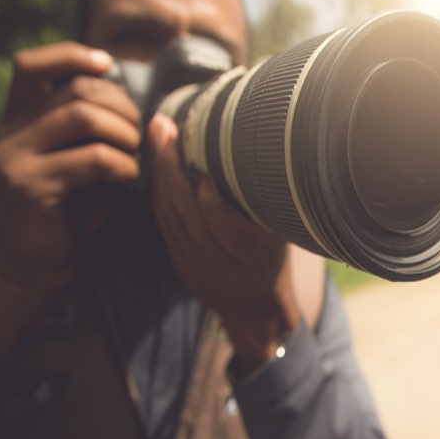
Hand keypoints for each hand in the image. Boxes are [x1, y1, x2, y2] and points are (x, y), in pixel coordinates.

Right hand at [0, 42, 141, 349]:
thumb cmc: (63, 215)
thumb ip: (84, 130)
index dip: (70, 54)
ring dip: (125, 135)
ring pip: (84, 117)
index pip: (30, 65)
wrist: (29, 271)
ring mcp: (15, 159)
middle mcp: (9, 134)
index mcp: (16, 121)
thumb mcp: (69, 162)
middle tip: (139, 136)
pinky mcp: (31, 187)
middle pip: (76, 90)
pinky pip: (93, 159)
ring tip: (133, 159)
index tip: (106, 64)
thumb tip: (128, 96)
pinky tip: (128, 182)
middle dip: (121, 107)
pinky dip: (123, 166)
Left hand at [147, 113, 299, 368]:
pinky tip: (158, 169)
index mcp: (253, 250)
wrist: (255, 311)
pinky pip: (165, 225)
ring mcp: (197, 265)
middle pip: (186, 209)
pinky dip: (160, 194)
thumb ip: (266, 201)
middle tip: (163, 127)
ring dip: (160, 175)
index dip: (203, 182)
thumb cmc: (274, 260)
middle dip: (171, 165)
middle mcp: (222, 260)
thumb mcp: (282, 233)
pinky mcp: (181, 265)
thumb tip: (258, 147)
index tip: (198, 148)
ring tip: (157, 137)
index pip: (218, 214)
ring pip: (171, 215)